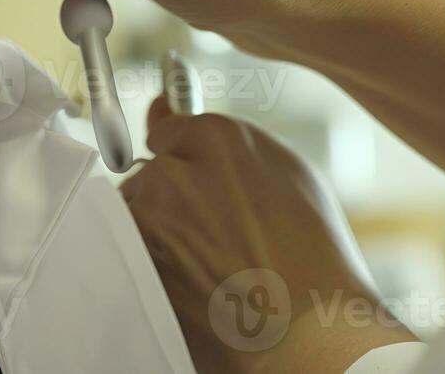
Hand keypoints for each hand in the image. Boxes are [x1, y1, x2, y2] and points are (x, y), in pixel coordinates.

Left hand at [120, 97, 418, 372]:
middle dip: (173, 197)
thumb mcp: (288, 175)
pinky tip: (195, 279)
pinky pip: (131, 249)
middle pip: (152, 172)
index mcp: (217, 138)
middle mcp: (174, 169)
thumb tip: (166, 110)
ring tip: (210, 261)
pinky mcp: (135, 263)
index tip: (197, 181)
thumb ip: (223, 139)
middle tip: (217, 233)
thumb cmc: (312, 257)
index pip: (171, 129)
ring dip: (159, 229)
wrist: (306, 333)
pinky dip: (155, 261)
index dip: (187, 161)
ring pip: (138, 211)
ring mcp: (149, 218)